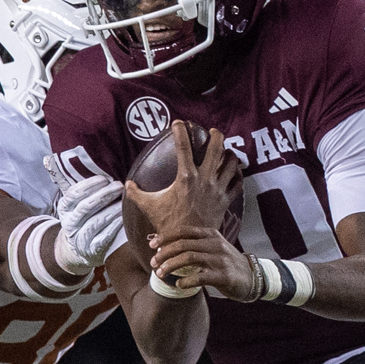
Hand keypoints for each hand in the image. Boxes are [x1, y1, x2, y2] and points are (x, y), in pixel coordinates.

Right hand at [55, 174, 124, 266]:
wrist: (76, 250)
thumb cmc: (82, 219)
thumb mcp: (74, 204)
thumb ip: (76, 185)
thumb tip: (66, 160)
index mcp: (64, 208)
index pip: (73, 194)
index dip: (89, 185)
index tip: (104, 178)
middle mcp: (69, 223)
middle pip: (86, 207)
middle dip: (104, 195)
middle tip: (119, 186)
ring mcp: (79, 238)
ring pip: (95, 222)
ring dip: (112, 210)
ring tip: (124, 200)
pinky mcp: (91, 250)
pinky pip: (104, 237)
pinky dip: (115, 226)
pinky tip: (124, 217)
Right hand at [123, 127, 240, 248]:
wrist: (187, 241)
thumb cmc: (168, 223)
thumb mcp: (148, 205)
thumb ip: (136, 192)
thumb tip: (127, 184)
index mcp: (186, 176)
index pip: (182, 146)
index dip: (180, 131)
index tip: (179, 122)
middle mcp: (204, 179)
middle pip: (216, 149)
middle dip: (216, 135)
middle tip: (213, 131)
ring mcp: (217, 190)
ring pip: (231, 164)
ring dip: (230, 155)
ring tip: (227, 151)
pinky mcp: (225, 201)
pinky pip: (237, 183)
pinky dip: (238, 175)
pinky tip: (235, 172)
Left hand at [150, 229, 258, 301]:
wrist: (253, 276)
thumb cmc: (228, 263)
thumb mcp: (214, 247)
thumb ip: (195, 245)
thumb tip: (167, 247)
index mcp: (211, 235)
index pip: (184, 231)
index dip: (166, 237)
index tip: (152, 245)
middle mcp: (215, 244)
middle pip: (184, 244)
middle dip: (165, 253)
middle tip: (153, 263)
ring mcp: (220, 260)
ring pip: (190, 258)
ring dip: (171, 266)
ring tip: (161, 273)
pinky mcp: (224, 276)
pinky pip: (200, 277)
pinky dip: (186, 281)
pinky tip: (179, 284)